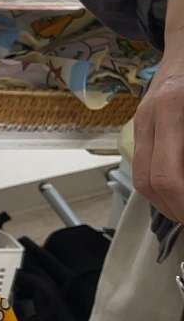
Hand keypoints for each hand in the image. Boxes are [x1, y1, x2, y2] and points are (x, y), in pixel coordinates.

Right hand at [134, 49, 183, 220]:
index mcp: (171, 110)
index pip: (166, 176)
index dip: (182, 204)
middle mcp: (149, 118)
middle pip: (147, 183)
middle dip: (174, 210)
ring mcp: (140, 120)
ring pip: (141, 177)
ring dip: (165, 202)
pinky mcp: (141, 124)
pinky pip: (144, 164)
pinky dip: (161, 185)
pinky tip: (179, 189)